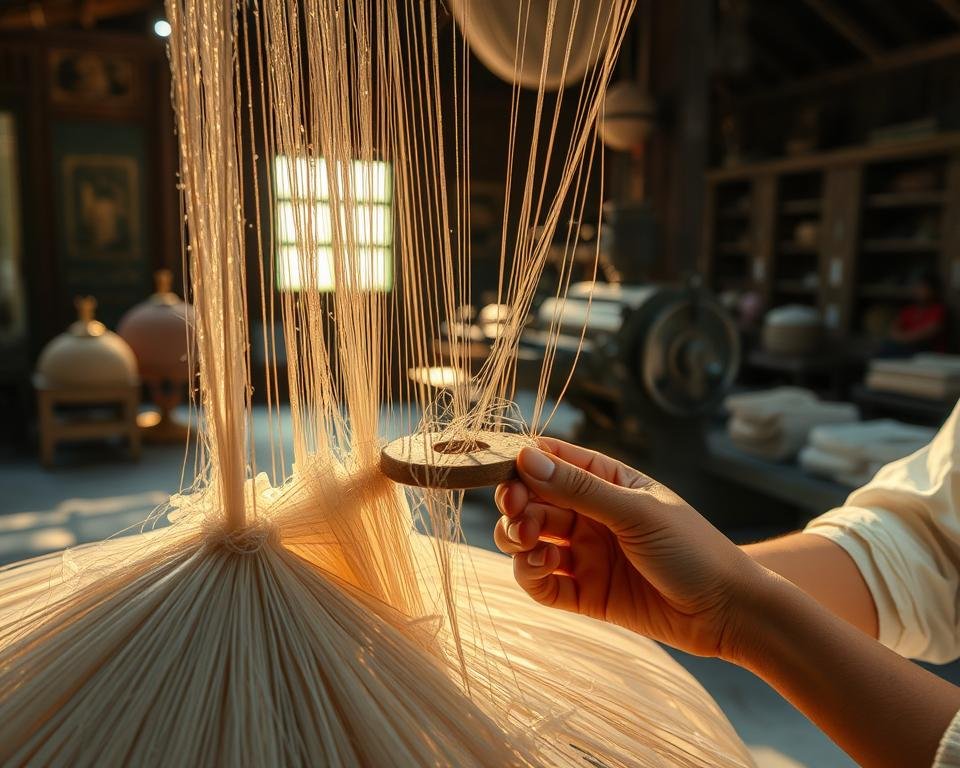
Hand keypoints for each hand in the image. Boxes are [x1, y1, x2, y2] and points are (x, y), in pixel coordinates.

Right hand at [494, 438, 773, 660]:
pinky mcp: (583, 592)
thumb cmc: (693, 549)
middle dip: (516, 505)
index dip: (521, 462)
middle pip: (532, 501)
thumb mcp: (636, 511)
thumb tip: (527, 458)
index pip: (551, 460)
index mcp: (606, 482)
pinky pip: (540, 581)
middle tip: (519, 517)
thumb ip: (579, 488)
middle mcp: (590, 515)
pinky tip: (544, 568)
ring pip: (528, 540)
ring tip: (530, 543)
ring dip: (517, 538)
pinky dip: (529, 573)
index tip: (501, 470)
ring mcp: (584, 554)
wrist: (728, 612)